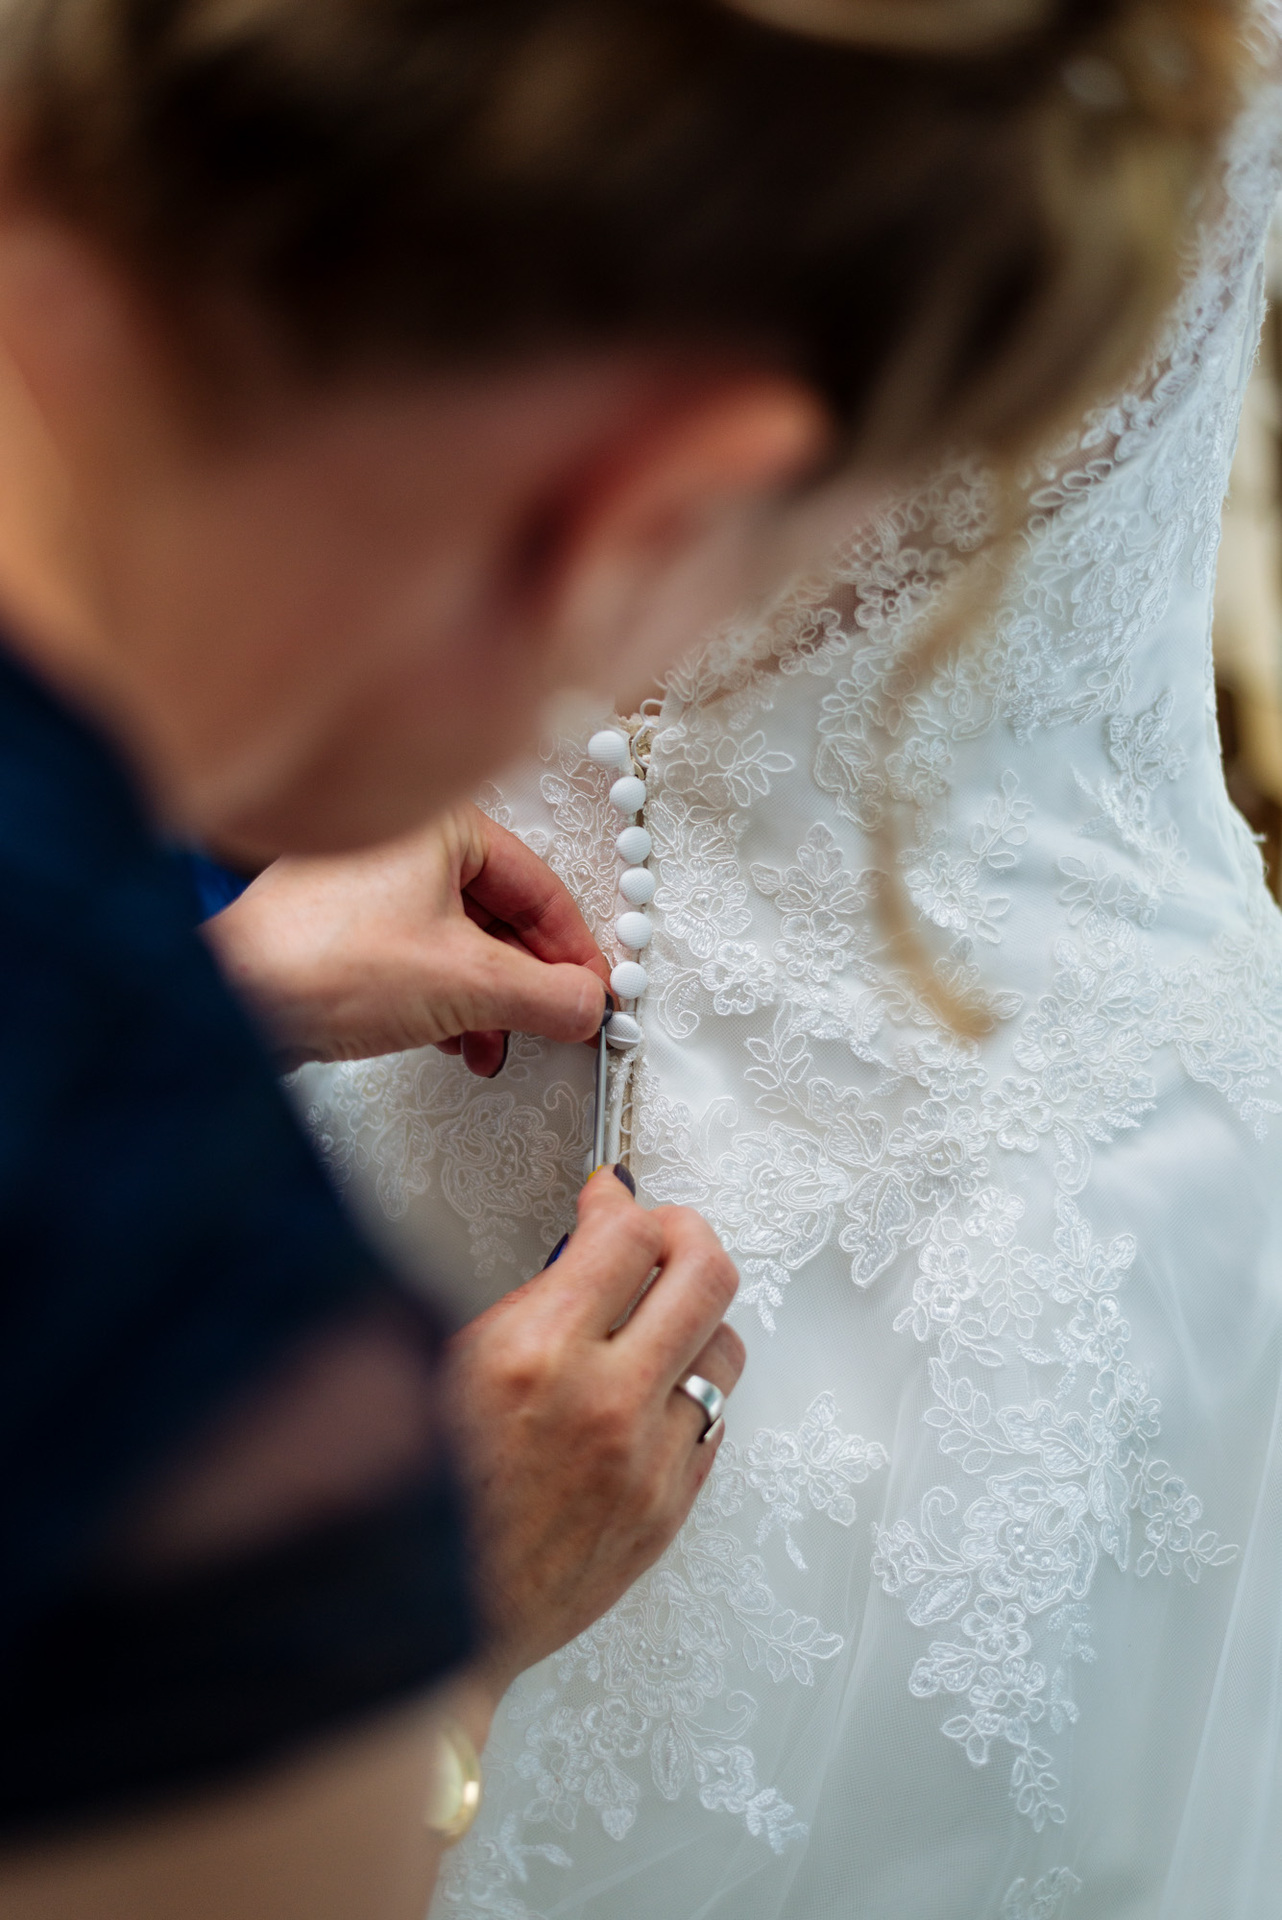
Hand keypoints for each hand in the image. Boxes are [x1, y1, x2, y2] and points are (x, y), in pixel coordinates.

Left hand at [204, 803, 609, 1070]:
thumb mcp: (466, 981)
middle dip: (528, 982)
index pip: (539, 886)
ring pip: (460, 945)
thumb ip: (546, 995)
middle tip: (556, 1021)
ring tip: (500, 1042)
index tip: (593, 993)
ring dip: (489, 1002)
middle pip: (500, 917)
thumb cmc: (319, 962)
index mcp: (441, 825)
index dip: (574, 950)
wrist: (228, 1003)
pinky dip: (448, 1004)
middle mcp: (403, 847)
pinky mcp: (343, 936)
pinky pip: (420, 965)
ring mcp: (369, 891)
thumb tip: (586, 1004)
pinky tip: (456, 1043)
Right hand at [442, 1167, 744, 1691]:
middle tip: (659, 1234)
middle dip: (686, 1235)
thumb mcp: (442, 1371)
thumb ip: (525, 1303)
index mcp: (534, 1354)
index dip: (621, 1201)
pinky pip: (711, 1420)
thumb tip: (581, 1246)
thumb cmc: (415, 1504)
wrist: (428, 1633)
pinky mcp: (667, 1511)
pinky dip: (686, 1391)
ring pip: (724, 1349)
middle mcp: (604, 1403)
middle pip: (706, 1275)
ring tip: (652, 1320)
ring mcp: (647, 1462)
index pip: (628, 1235)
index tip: (611, 1197)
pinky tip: (642, 1393)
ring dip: (694, 1319)